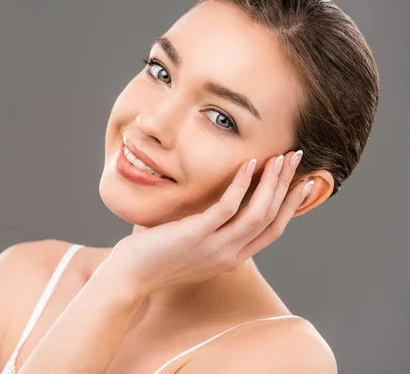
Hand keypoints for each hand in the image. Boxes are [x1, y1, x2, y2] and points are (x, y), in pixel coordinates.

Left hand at [107, 151, 313, 296]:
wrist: (130, 277)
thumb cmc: (156, 256)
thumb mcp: (193, 246)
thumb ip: (210, 230)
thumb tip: (217, 204)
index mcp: (232, 257)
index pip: (272, 230)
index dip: (291, 205)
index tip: (303, 182)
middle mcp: (230, 255)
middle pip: (271, 218)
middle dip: (288, 186)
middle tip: (297, 157)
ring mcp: (215, 247)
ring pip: (257, 214)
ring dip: (273, 182)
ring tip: (281, 156)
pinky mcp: (196, 236)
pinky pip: (227, 208)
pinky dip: (242, 185)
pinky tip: (249, 164)